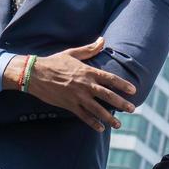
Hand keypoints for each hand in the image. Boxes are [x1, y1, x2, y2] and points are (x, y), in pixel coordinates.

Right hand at [7, 38, 137, 131]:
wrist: (34, 74)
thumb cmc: (54, 62)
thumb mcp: (72, 53)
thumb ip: (90, 49)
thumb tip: (102, 40)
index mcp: (87, 72)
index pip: (110, 79)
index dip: (122, 85)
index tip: (133, 90)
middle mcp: (85, 85)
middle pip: (107, 96)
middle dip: (121, 103)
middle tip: (132, 109)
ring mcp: (77, 97)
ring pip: (97, 109)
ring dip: (109, 118)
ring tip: (119, 124)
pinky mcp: (69, 105)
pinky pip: (83, 116)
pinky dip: (92, 123)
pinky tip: (100, 128)